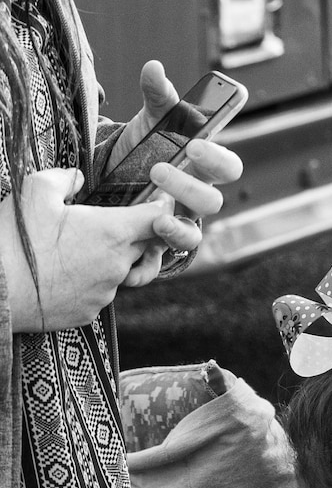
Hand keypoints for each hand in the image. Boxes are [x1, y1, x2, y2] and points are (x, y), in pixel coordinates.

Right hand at [1, 168, 173, 331]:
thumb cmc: (14, 240)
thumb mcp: (35, 192)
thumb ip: (64, 178)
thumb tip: (78, 177)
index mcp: (113, 232)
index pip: (157, 218)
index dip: (161, 207)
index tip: (159, 201)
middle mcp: (118, 264)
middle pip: (144, 245)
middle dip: (136, 234)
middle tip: (114, 223)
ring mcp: (106, 291)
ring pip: (122, 271)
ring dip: (111, 259)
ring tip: (81, 249)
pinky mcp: (91, 310)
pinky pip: (101, 292)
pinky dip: (91, 281)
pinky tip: (67, 273)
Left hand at [113, 61, 243, 278]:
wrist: (112, 182)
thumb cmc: (144, 150)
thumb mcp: (149, 122)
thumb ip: (157, 97)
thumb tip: (155, 68)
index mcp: (202, 169)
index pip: (229, 168)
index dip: (218, 159)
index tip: (197, 146)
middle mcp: (197, 199)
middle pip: (213, 203)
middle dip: (189, 188)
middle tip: (159, 170)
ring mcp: (180, 224)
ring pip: (195, 235)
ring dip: (178, 229)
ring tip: (156, 220)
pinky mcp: (158, 245)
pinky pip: (164, 259)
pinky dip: (151, 259)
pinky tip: (137, 247)